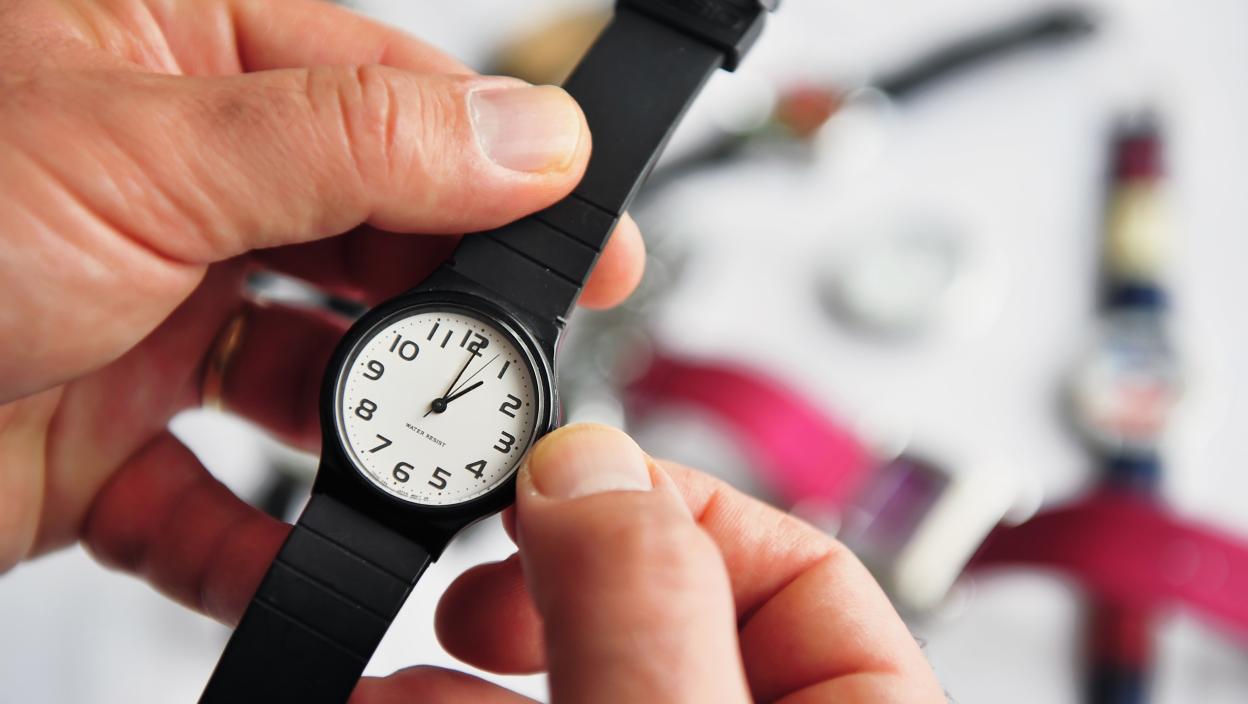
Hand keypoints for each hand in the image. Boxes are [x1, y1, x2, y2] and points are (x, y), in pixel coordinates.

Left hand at [0, 0, 642, 598]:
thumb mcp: (137, 146)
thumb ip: (351, 138)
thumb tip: (523, 135)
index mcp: (178, 68)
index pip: (389, 101)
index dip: (501, 167)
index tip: (586, 233)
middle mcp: (174, 194)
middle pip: (370, 251)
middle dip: (442, 320)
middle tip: (509, 373)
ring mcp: (145, 323)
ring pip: (312, 389)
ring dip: (365, 443)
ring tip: (416, 474)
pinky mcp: (103, 450)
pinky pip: (218, 508)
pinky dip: (259, 550)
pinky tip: (285, 559)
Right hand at [376, 425, 945, 701]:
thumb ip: (648, 613)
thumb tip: (590, 466)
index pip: (804, 571)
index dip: (672, 504)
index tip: (558, 487)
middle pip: (664, 620)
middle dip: (542, 589)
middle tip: (470, 586)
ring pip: (576, 684)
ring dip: (462, 667)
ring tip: (385, 674)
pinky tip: (383, 700)